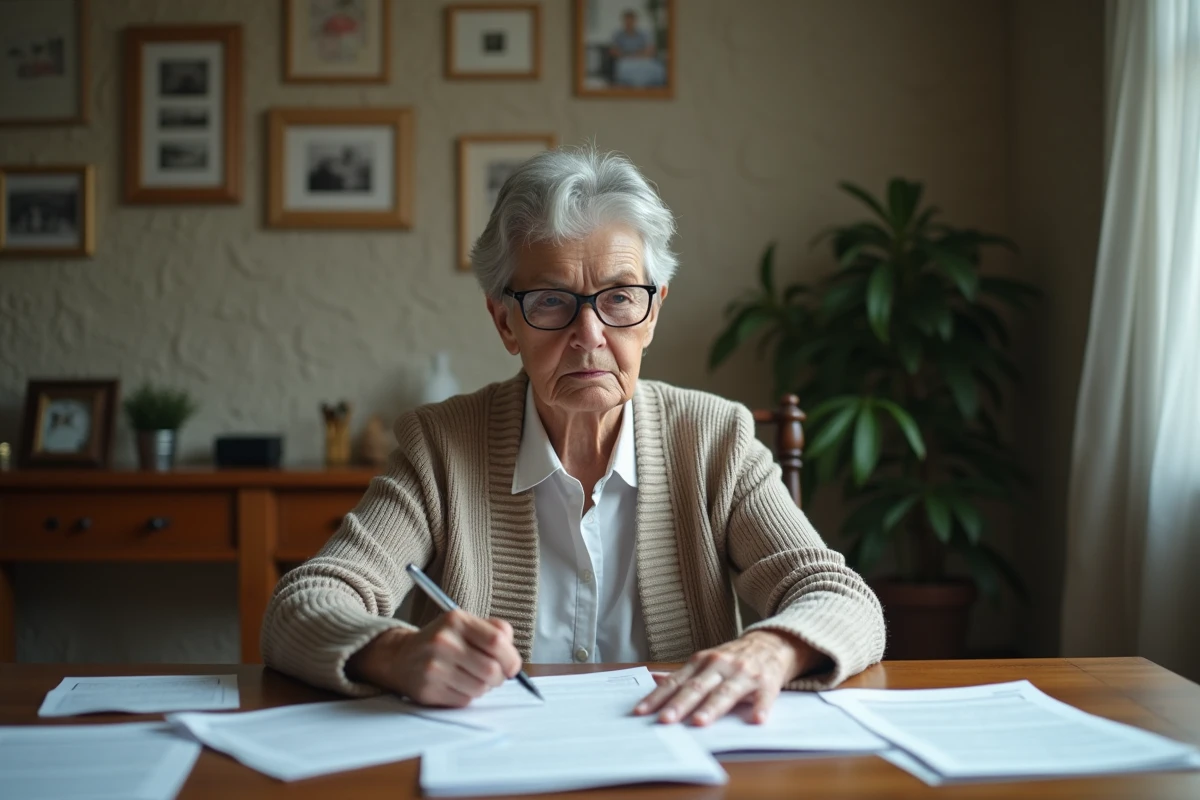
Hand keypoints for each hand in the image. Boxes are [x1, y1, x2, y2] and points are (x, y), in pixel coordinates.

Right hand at [346, 610, 522, 706]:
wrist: (400, 656)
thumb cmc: (442, 641)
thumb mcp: (464, 624)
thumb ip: (494, 630)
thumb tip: (513, 653)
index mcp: (456, 621)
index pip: (497, 642)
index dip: (511, 658)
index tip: (512, 666)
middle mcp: (443, 642)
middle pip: (491, 669)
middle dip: (500, 677)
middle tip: (496, 676)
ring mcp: (434, 667)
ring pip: (480, 688)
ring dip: (483, 687)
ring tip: (473, 678)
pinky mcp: (428, 690)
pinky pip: (464, 700)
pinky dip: (468, 696)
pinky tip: (458, 685)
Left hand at [633, 631, 823, 725]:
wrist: (771, 644)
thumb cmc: (731, 659)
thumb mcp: (704, 661)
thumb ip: (681, 674)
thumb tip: (652, 679)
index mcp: (701, 662)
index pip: (676, 682)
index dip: (658, 697)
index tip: (642, 712)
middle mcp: (720, 665)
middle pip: (697, 687)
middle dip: (679, 704)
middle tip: (665, 720)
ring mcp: (743, 674)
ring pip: (725, 692)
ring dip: (712, 708)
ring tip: (699, 722)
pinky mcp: (766, 683)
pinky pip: (763, 697)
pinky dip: (760, 707)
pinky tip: (755, 719)